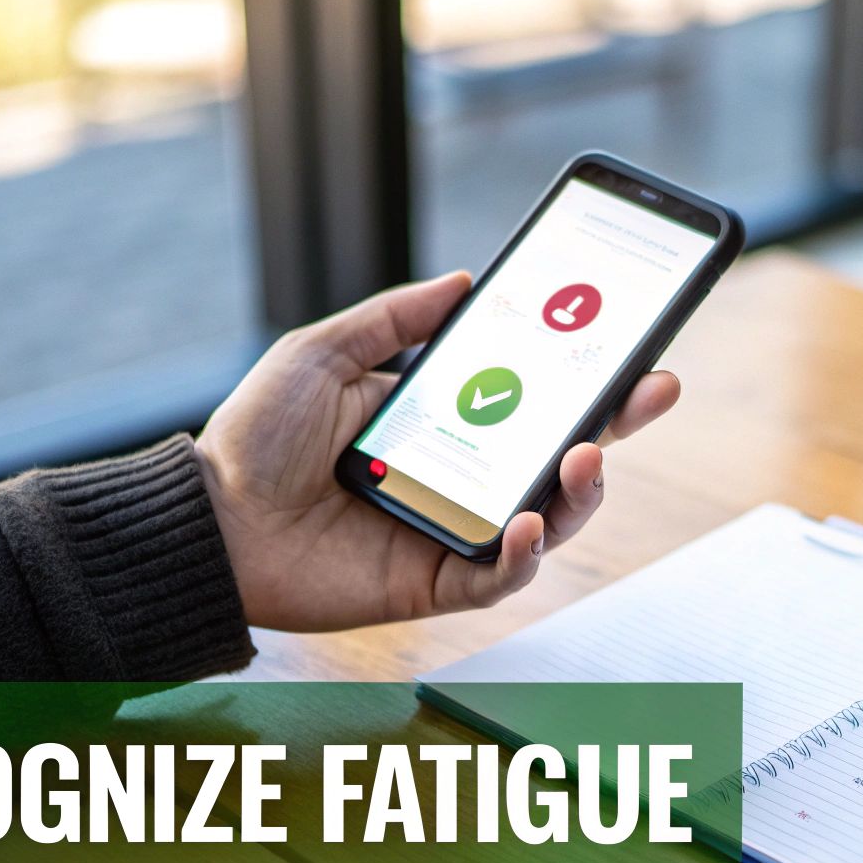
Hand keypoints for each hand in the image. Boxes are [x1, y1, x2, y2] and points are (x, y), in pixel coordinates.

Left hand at [194, 272, 680, 631]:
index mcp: (443, 421)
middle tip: (654, 387)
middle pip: (559, 454)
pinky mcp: (434, 582)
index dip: (586, 374)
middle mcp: (460, 476)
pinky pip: (499, 574)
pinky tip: (527, 521)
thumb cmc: (256, 437)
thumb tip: (465, 280)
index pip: (533, 396)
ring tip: (586, 454)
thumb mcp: (324, 351)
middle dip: (616, 423)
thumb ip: (394, 318)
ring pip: (547, 519)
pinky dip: (524, 553)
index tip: (630, 342)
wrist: (209, 518)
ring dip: (580, 489)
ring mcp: (452, 530)